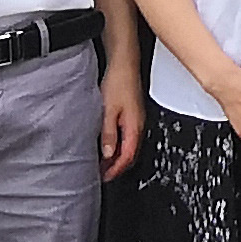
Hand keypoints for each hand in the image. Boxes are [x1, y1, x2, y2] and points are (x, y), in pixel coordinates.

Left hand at [99, 61, 144, 179]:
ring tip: (103, 162)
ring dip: (117, 157)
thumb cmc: (119, 82)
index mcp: (134, 127)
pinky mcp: (132, 115)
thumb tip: (107, 153)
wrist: (125, 64)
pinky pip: (128, 137)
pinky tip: (109, 144)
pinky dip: (118, 146)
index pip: (127, 156)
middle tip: (102, 174)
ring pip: (129, 146)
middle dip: (117, 167)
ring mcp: (136, 120)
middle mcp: (138, 125)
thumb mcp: (108, 110)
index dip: (116, 169)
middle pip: (130, 154)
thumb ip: (108, 133)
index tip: (105, 177)